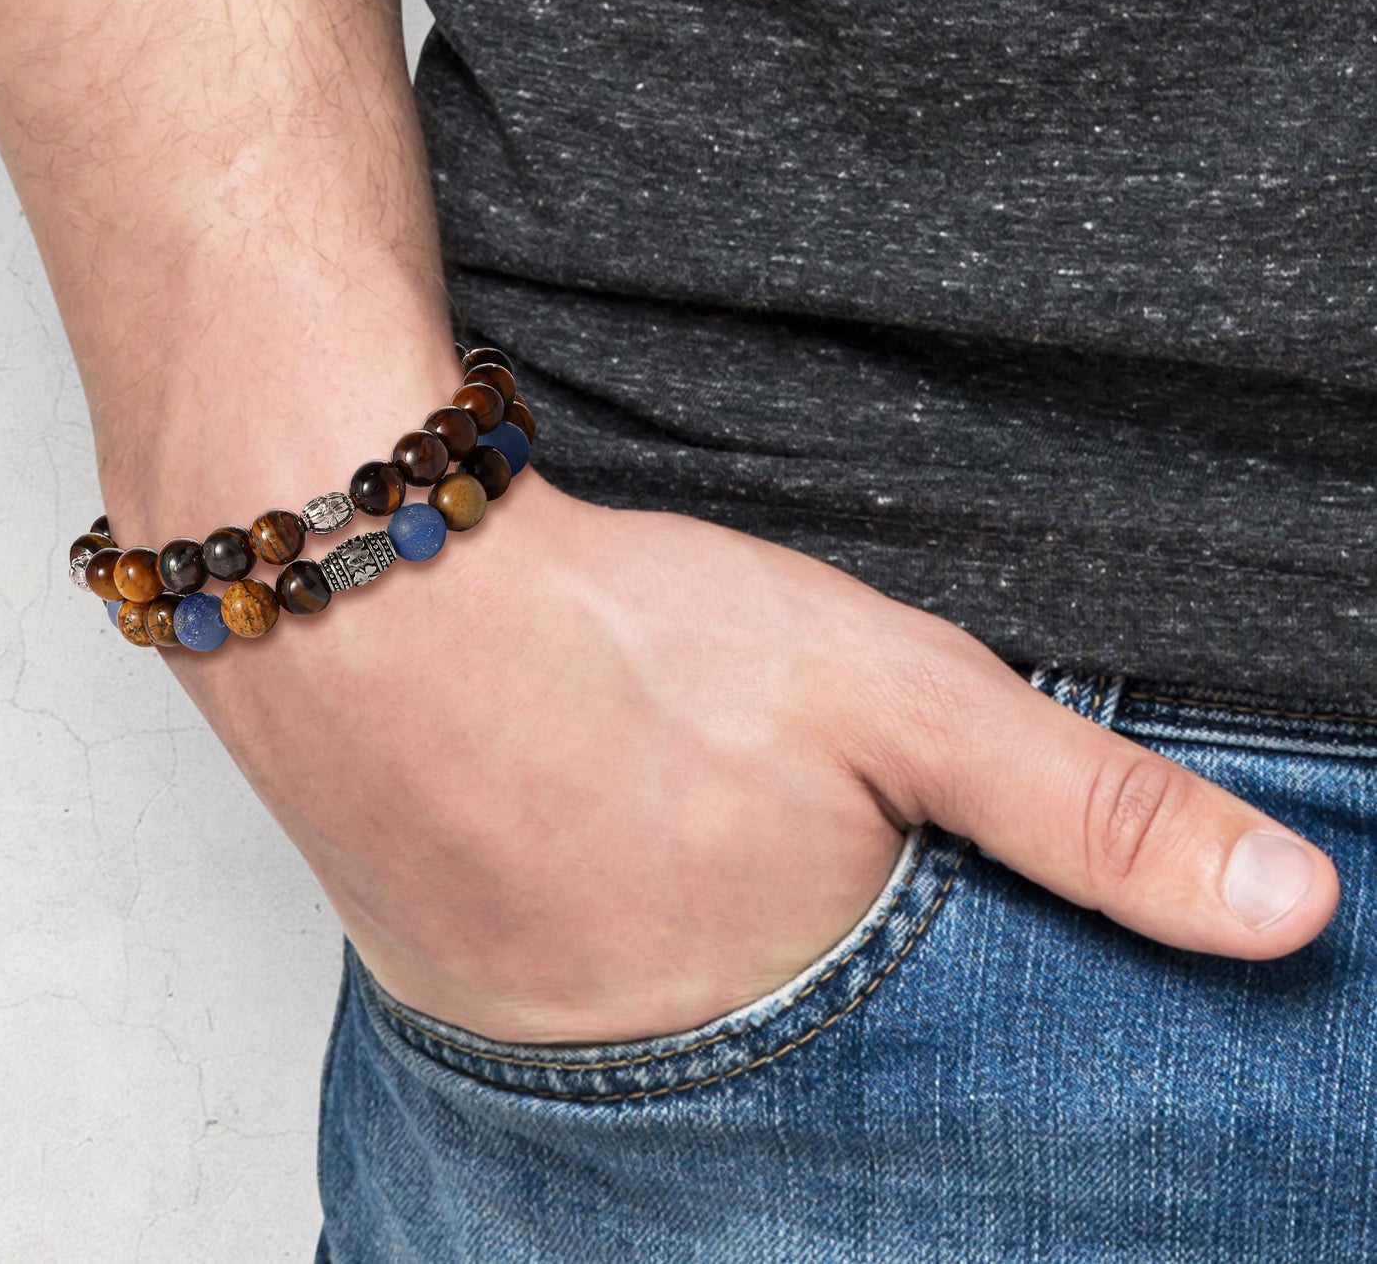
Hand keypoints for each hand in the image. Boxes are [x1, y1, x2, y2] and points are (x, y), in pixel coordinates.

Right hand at [141, 468, 1340, 1045]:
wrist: (370, 583)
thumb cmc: (627, 631)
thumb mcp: (891, 691)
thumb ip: (1084, 810)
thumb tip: (1294, 919)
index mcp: (789, 1009)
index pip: (932, 1068)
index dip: (950, 980)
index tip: (915, 899)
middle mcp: (659, 1071)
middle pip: (795, 1058)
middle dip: (820, 971)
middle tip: (769, 844)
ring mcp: (536, 1051)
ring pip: (680, 1038)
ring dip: (711, 964)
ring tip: (690, 850)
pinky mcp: (453, 996)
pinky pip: (572, 1016)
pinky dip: (612, 958)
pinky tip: (607, 864)